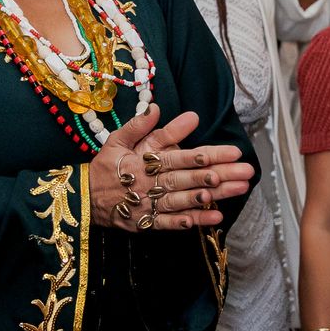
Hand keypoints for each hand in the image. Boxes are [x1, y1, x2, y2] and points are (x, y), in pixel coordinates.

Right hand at [89, 105, 254, 231]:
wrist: (82, 199)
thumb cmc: (104, 168)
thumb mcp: (117, 141)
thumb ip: (139, 125)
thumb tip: (158, 107)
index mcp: (146, 160)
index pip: (182, 156)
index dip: (209, 154)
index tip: (234, 152)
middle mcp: (151, 183)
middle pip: (190, 178)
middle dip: (221, 174)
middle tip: (247, 171)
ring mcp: (151, 204)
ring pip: (186, 200)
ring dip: (214, 196)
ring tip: (238, 190)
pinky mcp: (147, 222)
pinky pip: (173, 222)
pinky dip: (193, 221)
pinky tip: (215, 218)